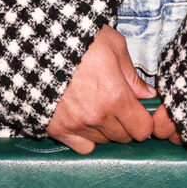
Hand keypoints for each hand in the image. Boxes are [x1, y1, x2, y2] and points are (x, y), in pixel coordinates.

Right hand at [46, 27, 156, 153]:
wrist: (38, 45)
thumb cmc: (79, 40)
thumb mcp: (114, 46)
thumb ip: (133, 75)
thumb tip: (148, 94)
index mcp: (116, 97)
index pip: (143, 129)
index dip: (144, 121)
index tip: (139, 112)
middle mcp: (97, 116)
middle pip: (124, 137)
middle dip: (126, 124)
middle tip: (118, 106)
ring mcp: (76, 125)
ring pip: (103, 141)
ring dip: (105, 130)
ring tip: (98, 109)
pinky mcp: (57, 129)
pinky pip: (82, 147)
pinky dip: (86, 138)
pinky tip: (84, 121)